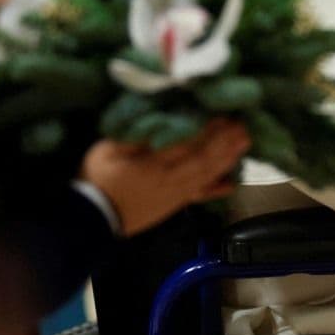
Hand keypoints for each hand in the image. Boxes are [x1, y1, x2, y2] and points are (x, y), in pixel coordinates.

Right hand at [79, 119, 250, 236]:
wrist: (90, 221)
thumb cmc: (96, 179)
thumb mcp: (106, 150)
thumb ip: (133, 136)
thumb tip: (158, 121)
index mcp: (151, 164)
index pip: (185, 144)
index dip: (206, 130)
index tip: (222, 114)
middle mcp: (169, 180)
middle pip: (202, 160)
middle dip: (224, 143)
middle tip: (243, 126)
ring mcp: (174, 194)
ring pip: (205, 176)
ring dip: (226, 160)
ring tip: (244, 144)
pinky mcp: (174, 204)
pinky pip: (199, 195)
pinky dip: (216, 189)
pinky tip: (232, 183)